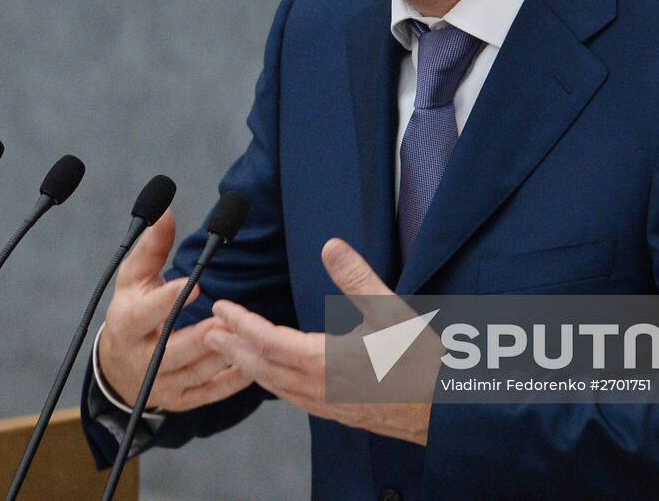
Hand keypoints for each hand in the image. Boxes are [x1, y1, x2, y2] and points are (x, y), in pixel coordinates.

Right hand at [96, 209, 253, 411]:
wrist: (118, 368)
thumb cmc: (130, 312)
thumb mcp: (133, 279)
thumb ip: (152, 247)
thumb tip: (165, 211)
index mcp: (127, 325)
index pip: (145, 314)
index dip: (167, 300)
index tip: (194, 284)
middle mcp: (143, 359)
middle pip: (173, 350)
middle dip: (202, 336)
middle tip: (228, 319)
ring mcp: (162, 384)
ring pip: (197, 373)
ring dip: (224, 356)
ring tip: (248, 337)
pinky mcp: (182, 401)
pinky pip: (211, 392)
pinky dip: (233, 380)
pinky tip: (254, 364)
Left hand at [204, 238, 433, 444]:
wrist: (450, 410)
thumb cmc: (426, 364)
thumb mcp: (393, 311)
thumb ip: (358, 278)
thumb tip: (330, 246)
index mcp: (328, 363)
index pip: (269, 341)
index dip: (241, 323)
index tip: (222, 307)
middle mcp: (322, 389)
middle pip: (263, 368)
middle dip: (232, 348)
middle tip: (208, 329)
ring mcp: (330, 405)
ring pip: (276, 387)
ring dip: (248, 367)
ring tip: (230, 351)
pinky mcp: (341, 413)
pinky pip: (294, 399)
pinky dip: (273, 384)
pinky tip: (274, 377)